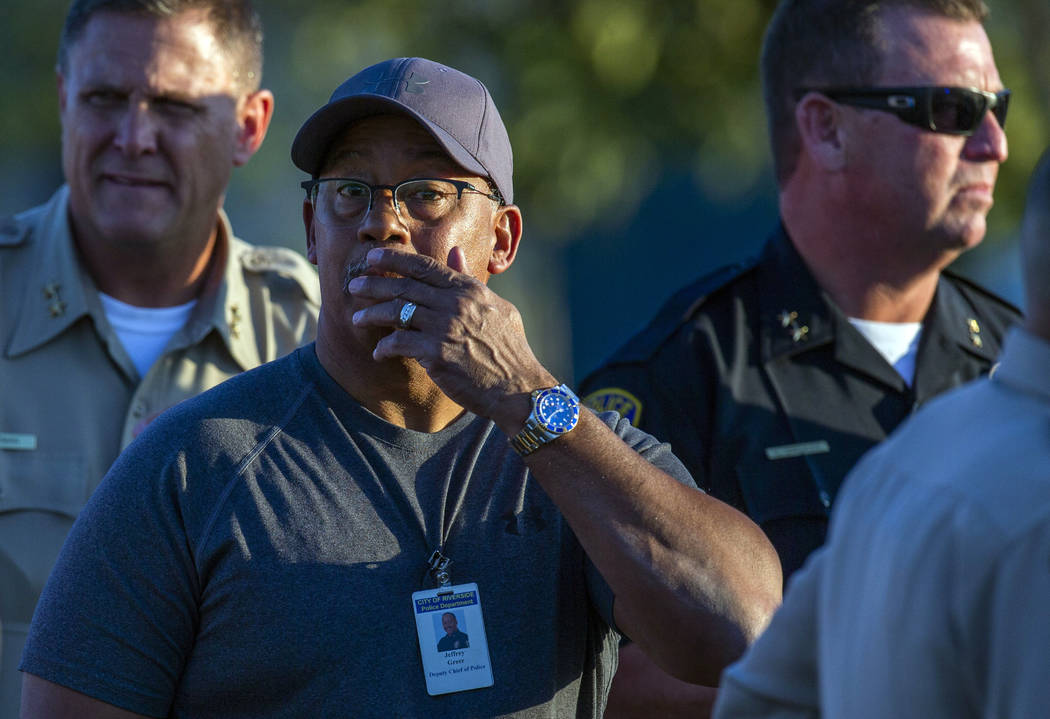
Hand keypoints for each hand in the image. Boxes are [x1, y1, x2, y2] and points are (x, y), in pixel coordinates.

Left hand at [347, 246, 553, 430]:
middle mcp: (455, 304)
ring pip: (396, 312)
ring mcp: (445, 328)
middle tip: (353, 286)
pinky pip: (399, 344)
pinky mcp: (436, 354)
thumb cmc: (510, 349)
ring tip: (357, 319)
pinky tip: (379, 353)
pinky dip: (384, 347)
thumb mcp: (497, 307)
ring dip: (372, 314)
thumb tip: (455, 253)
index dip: (395, 259)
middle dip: (374, 284)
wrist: (517, 387)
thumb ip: (470, 279)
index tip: (373, 256)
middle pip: (404, 286)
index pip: (425, 266)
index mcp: (469, 290)